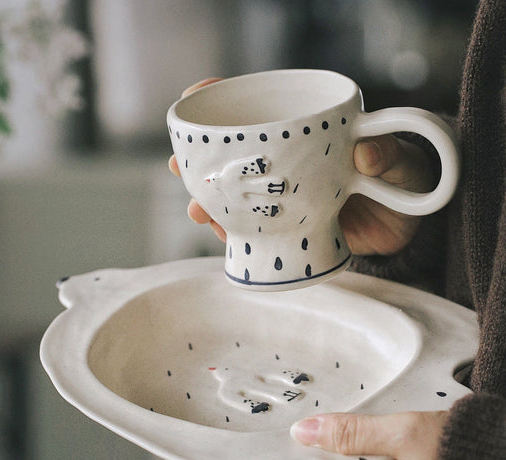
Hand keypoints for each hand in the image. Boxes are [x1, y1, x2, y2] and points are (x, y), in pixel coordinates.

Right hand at [168, 79, 436, 253]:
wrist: (408, 225)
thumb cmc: (405, 178)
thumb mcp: (401, 160)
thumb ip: (388, 151)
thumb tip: (364, 154)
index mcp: (307, 130)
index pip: (260, 104)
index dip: (223, 98)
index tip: (194, 99)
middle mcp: (288, 159)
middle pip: (234, 152)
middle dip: (201, 158)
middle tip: (181, 167)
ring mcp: (285, 193)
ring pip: (236, 192)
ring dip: (210, 199)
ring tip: (197, 209)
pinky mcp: (287, 225)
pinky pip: (252, 226)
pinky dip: (233, 229)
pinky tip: (219, 231)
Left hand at [264, 411, 447, 459]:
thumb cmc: (466, 457)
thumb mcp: (406, 435)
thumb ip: (353, 434)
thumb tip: (303, 432)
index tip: (256, 450)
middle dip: (308, 454)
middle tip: (288, 425)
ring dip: (336, 453)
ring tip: (321, 426)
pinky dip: (359, 458)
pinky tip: (362, 438)